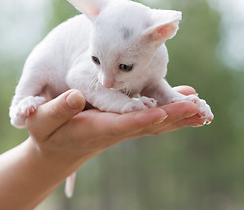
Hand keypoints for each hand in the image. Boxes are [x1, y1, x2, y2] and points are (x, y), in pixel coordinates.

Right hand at [26, 86, 204, 166]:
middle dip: (171, 117)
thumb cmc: (47, 132)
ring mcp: (121, 128)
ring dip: (176, 117)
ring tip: (201, 108)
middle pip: (146, 125)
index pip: (120, 125)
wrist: (58, 147)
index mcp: (93, 129)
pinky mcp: (125, 123)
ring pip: (153, 124)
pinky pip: (151, 119)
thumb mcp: (42, 121)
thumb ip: (58, 109)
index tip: (160, 111)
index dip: (139, 118)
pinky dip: (170, 113)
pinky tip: (185, 103)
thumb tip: (76, 95)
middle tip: (197, 109)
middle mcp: (113, 130)